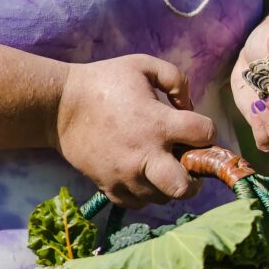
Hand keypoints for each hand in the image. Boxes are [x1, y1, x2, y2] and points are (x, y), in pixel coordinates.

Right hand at [54, 55, 216, 207]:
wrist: (61, 106)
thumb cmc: (105, 81)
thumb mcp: (142, 64)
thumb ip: (175, 78)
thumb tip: (190, 106)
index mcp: (158, 122)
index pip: (204, 134)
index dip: (207, 130)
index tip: (197, 128)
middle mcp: (145, 154)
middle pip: (185, 187)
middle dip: (195, 178)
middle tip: (188, 165)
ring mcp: (126, 175)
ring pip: (163, 198)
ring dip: (169, 184)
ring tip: (163, 166)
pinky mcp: (109, 187)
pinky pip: (137, 203)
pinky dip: (145, 193)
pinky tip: (142, 175)